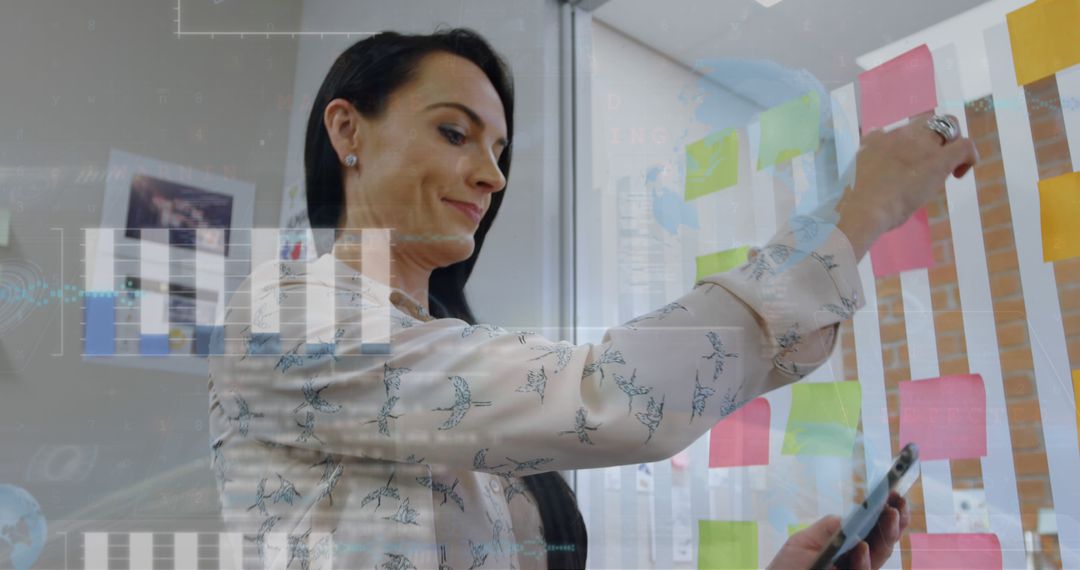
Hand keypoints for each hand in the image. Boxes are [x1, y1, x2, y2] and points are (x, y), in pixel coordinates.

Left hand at [766, 491, 910, 569]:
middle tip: (899, 504)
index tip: (894, 493)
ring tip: (891, 515)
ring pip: (879, 556)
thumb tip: (851, 515)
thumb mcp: (803, 542)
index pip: (871, 528)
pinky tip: (862, 547)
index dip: (885, 512)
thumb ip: (828, 529)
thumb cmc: (788, 567)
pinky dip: (863, 562)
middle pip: (882, 541)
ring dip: (886, 536)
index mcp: (846, 544)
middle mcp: (855, 559)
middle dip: (893, 522)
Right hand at [835, 113, 977, 259]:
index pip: (894, 132)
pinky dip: (969, 156)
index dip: (904, 146)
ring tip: (949, 166)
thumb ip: (859, 176)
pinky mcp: (938, 160)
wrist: (860, 208)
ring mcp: (920, 145)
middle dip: (933, 135)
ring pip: (949, 124)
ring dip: (952, 141)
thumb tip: (856, 189)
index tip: (902, 165)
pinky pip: (965, 145)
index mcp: (874, 141)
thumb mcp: (851, 182)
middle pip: (925, 120)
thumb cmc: (851, 203)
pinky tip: (960, 173)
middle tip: (932, 160)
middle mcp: (898, 136)